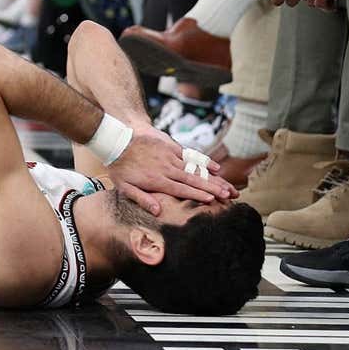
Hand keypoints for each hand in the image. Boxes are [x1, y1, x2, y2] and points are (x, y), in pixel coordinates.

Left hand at [106, 126, 235, 214]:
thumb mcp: (124, 186)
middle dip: (213, 188)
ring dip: (214, 178)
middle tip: (230, 196)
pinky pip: (191, 155)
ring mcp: (171, 156)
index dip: (197, 195)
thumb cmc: (120, 166)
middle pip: (194, 180)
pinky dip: (205, 162)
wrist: (118, 137)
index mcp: (156, 180)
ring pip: (196, 169)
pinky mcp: (172, 147)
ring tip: (229, 186)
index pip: (181, 189)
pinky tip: (217, 168)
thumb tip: (158, 212)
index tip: (213, 200)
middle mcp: (167, 168)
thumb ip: (142, 199)